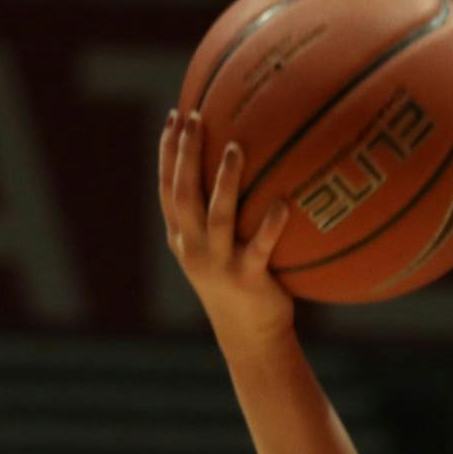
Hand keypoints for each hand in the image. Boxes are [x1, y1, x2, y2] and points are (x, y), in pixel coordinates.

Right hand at [158, 109, 294, 352]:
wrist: (250, 337)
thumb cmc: (242, 285)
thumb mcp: (221, 251)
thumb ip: (223, 217)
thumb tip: (246, 172)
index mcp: (182, 238)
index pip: (167, 187)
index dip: (167, 152)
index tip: (175, 116)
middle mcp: (193, 248)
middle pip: (182, 193)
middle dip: (186, 154)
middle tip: (196, 117)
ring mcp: (219, 264)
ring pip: (217, 216)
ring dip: (224, 181)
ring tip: (236, 147)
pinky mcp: (248, 279)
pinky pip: (260, 248)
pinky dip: (272, 225)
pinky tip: (285, 202)